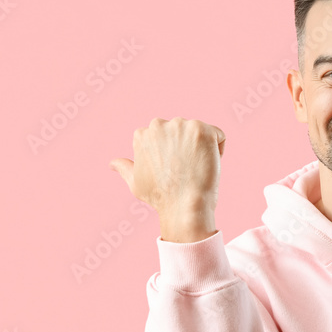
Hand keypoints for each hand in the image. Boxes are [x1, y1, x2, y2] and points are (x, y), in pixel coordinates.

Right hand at [109, 117, 225, 216]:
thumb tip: (112, 163)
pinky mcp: (203, 129)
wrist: (185, 206)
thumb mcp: (135, 182)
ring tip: (196, 170)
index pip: (166, 138)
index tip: (174, 172)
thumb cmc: (161, 198)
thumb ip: (125, 168)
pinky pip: (218, 135)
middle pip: (183, 133)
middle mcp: (159, 125)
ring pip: (201, 133)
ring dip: (203, 149)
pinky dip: (218, 150)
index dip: (172, 157)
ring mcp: (181, 125)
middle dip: (187, 150)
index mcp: (142, 134)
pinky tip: (208, 165)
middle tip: (186, 172)